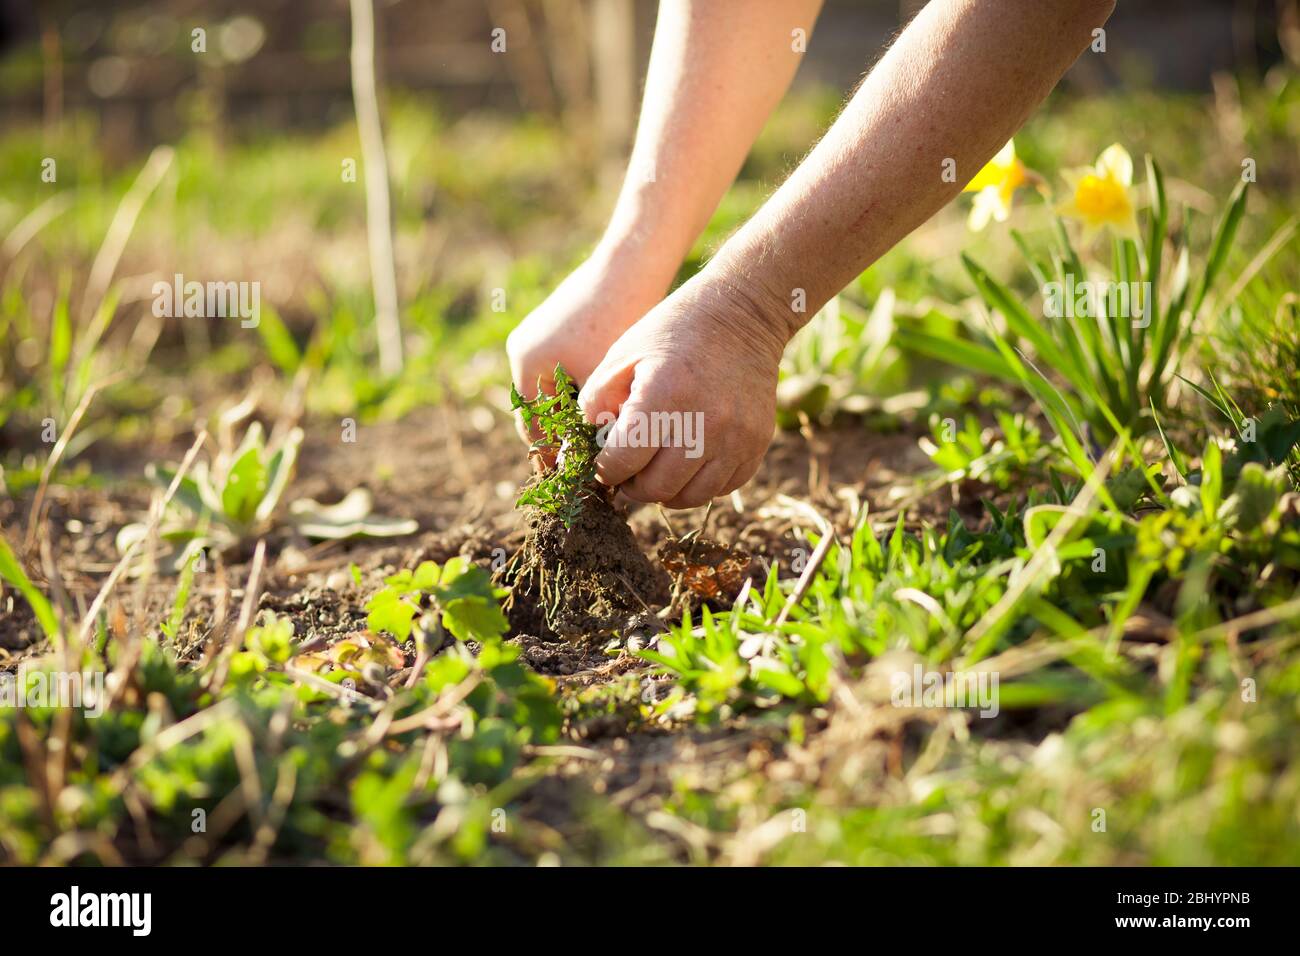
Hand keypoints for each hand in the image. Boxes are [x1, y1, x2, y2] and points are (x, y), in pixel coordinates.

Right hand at [506, 246, 670, 449]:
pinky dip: (584, 391)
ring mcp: (541, 335)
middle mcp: (525, 349)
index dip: (554, 457)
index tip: (576, 481)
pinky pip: (567, 371)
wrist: (632, 263)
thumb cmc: (618, 320)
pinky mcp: (562, 327)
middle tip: (591, 468)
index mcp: (527, 363)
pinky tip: (613, 405)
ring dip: (576, 415)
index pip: (533, 428)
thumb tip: (582, 468)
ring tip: (603, 440)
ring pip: (556, 392)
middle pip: (541, 411)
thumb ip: (586, 423)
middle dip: (564, 438)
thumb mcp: (602, 380)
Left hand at [577, 268, 791, 508]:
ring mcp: (736, 437)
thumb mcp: (623, 355)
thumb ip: (596, 403)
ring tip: (655, 470)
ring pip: (690, 497)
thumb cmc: (673, 332)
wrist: (741, 315)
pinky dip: (699, 484)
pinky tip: (687, 463)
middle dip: (633, 485)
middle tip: (628, 470)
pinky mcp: (757, 444)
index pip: (623, 462)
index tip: (604, 462)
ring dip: (665, 491)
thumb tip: (583, 450)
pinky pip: (723, 488)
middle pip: (656, 488)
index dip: (605, 469)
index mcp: (663, 396)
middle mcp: (704, 423)